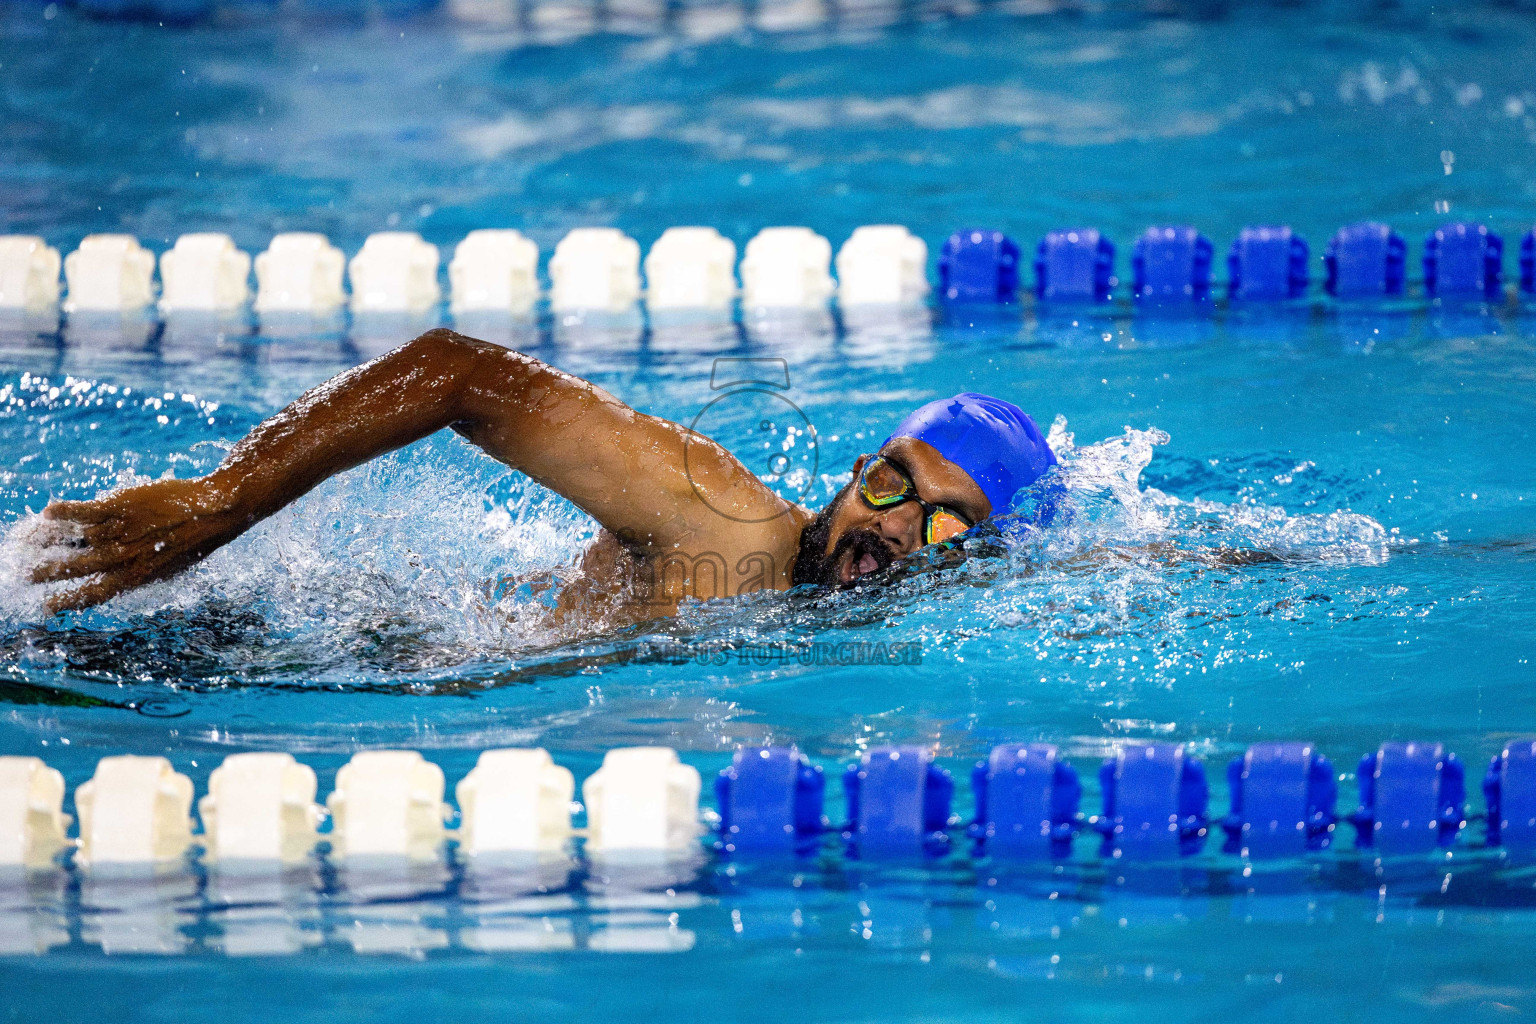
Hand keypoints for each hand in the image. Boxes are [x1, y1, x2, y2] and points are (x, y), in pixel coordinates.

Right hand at [30, 475, 244, 613]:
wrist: (219, 510)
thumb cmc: (198, 539)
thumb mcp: (170, 566)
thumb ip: (142, 572)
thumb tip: (123, 579)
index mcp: (136, 576)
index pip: (94, 595)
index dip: (68, 602)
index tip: (47, 608)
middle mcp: (124, 557)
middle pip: (75, 569)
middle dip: (47, 574)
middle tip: (26, 578)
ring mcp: (121, 530)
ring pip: (74, 539)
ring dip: (47, 542)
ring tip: (27, 544)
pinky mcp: (122, 506)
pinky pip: (85, 512)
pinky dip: (65, 513)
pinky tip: (48, 513)